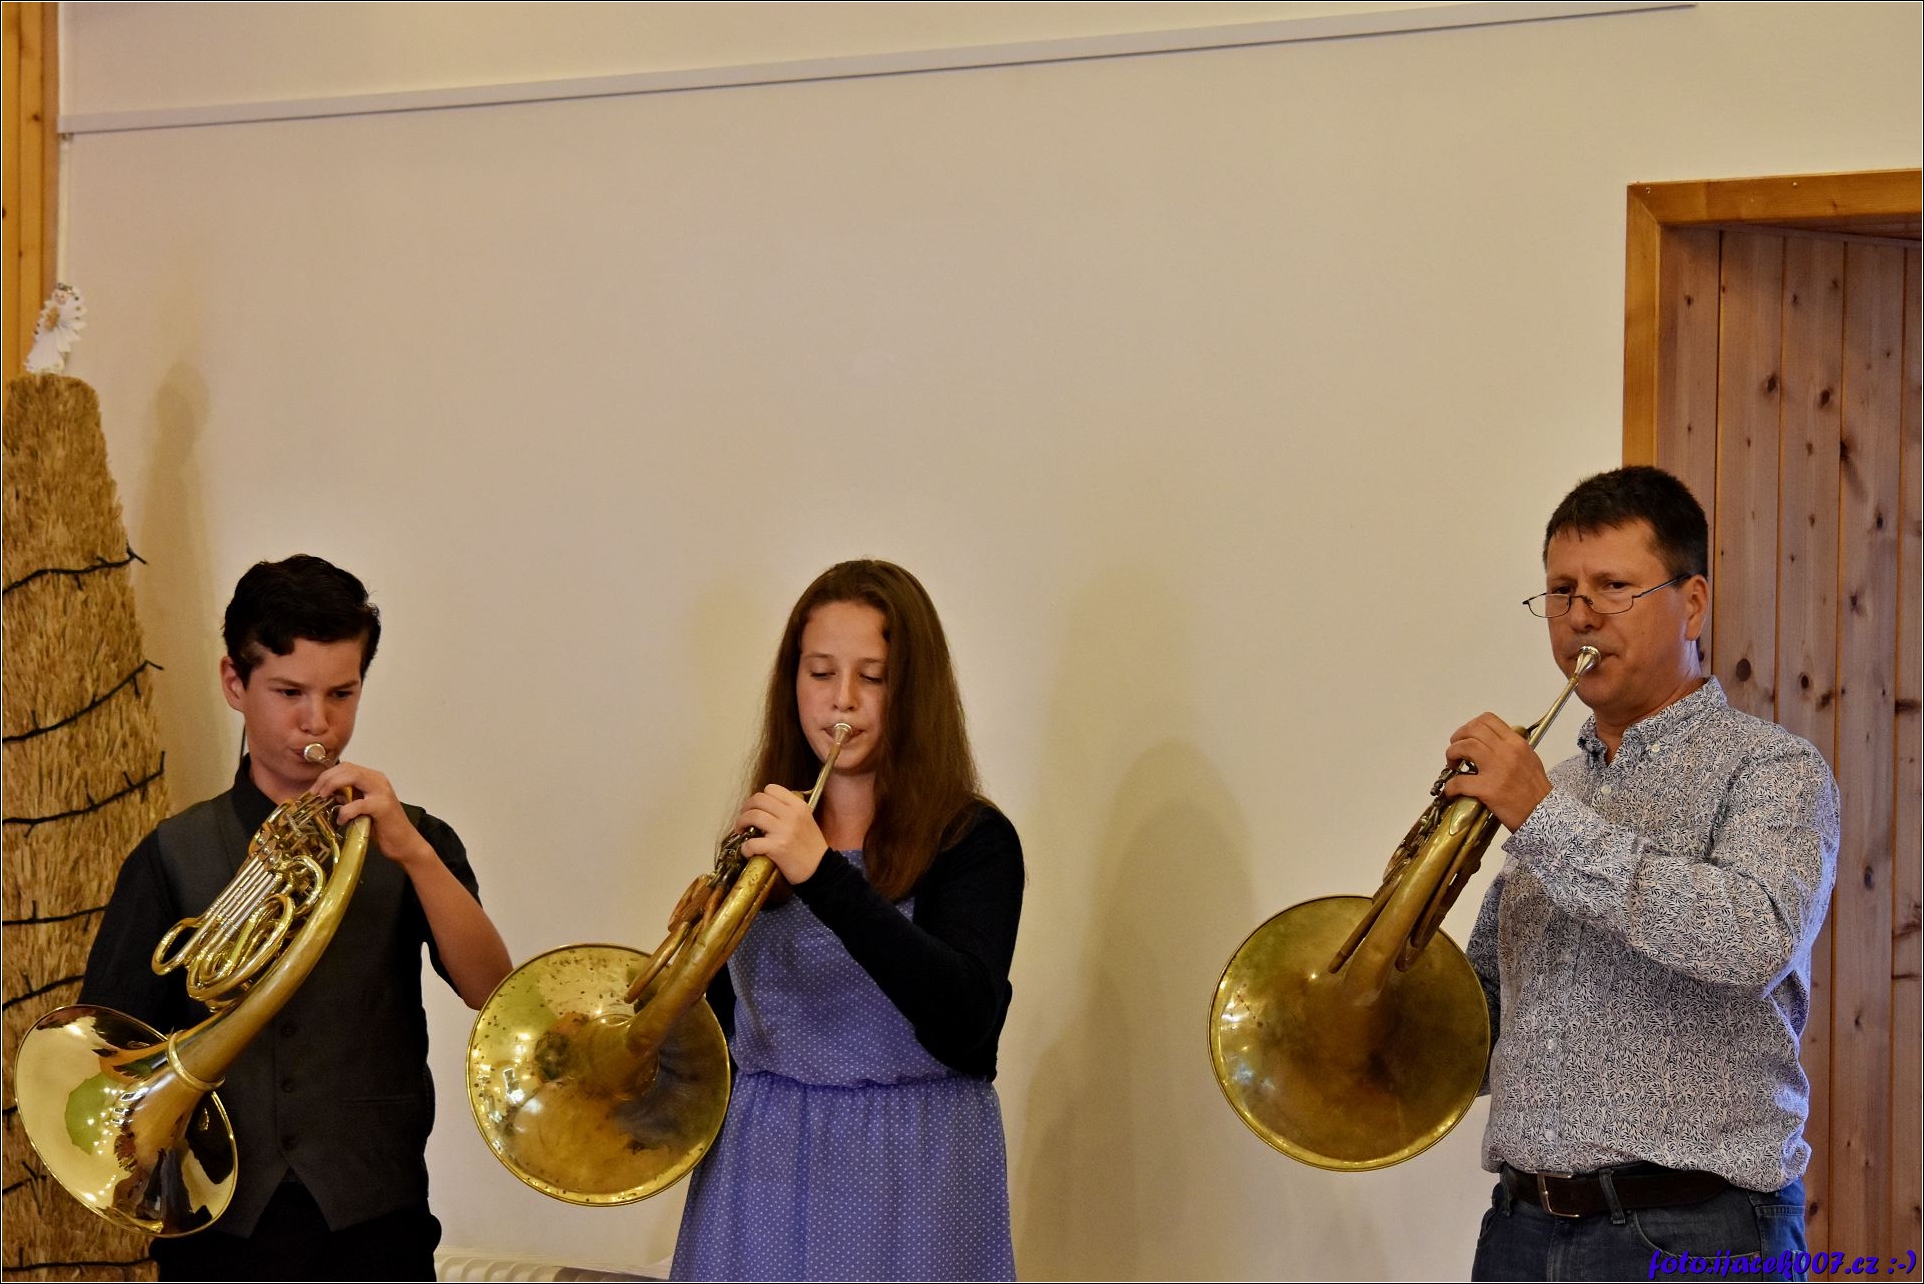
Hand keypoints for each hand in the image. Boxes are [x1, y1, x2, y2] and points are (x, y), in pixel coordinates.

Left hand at [312, 761, 433, 870]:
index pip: (347, 767)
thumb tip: (327, 796)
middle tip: (314, 793)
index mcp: (373, 779)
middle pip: (347, 768)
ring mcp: (382, 792)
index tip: (314, 789)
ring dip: (332, 785)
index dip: (327, 775)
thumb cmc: (382, 829)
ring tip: (323, 798)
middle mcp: (378, 781)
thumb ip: (349, 799)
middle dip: (326, 778)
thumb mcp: (361, 809)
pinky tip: (341, 820)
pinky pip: (358, 804)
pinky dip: (345, 811)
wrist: (404, 844)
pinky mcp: (382, 807)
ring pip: (353, 777)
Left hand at [737, 784, 829, 883]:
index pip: (771, 789)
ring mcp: (784, 830)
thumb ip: (788, 811)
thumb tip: (764, 808)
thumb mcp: (806, 820)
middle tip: (743, 819)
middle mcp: (791, 814)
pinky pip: (752, 843)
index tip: (755, 808)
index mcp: (798, 806)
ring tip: (741, 832)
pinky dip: (745, 848)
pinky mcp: (777, 847)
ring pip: (752, 816)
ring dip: (741, 823)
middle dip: (746, 809)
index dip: (759, 798)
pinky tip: (748, 851)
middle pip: (759, 800)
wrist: (821, 869)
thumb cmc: (811, 847)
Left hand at [1441, 713, 1552, 831]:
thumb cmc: (1535, 789)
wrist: (1544, 814)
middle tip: (1456, 752)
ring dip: (1452, 754)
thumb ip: (1510, 748)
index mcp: (1516, 743)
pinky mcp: (1488, 789)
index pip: (1487, 720)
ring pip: (1464, 747)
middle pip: (1472, 730)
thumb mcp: (1528, 758)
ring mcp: (1497, 770)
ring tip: (1452, 766)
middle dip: (1458, 738)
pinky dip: (1450, 785)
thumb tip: (1488, 743)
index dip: (1470, 726)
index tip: (1466, 738)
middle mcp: (1507, 751)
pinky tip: (1451, 790)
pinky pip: (1460, 781)